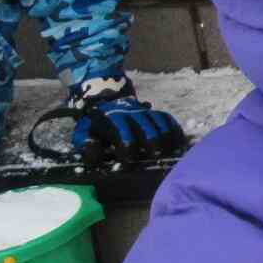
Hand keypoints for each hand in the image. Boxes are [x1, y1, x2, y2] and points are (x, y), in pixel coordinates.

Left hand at [71, 77, 186, 165]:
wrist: (105, 101)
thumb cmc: (97, 126)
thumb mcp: (85, 134)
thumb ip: (87, 147)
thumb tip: (95, 151)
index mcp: (112, 121)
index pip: (123, 135)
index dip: (127, 149)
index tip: (128, 161)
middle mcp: (131, 114)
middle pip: (147, 130)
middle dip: (152, 145)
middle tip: (154, 158)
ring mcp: (145, 112)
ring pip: (161, 125)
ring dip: (166, 140)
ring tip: (168, 154)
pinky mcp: (155, 112)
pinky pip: (168, 120)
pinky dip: (174, 131)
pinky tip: (177, 143)